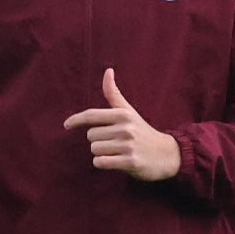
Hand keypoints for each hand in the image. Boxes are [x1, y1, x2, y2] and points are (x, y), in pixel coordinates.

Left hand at [65, 69, 181, 181]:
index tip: (66, 125)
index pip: (91, 115)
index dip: (75, 120)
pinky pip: (101, 162)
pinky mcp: (130, 162)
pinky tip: (115, 161)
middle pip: (91, 136)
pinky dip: (103, 163)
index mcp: (123, 114)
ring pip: (95, 150)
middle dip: (98, 141)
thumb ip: (114, 94)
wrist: (168, 154)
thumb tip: (108, 70)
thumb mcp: (129, 112)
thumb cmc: (143, 132)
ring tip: (116, 152)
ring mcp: (128, 146)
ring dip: (101, 153)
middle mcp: (125, 128)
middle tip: (114, 142)